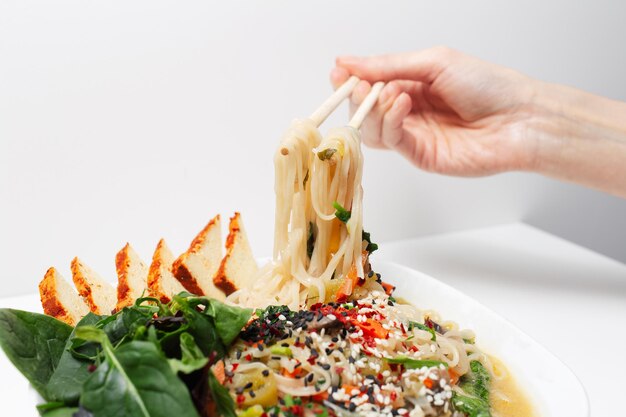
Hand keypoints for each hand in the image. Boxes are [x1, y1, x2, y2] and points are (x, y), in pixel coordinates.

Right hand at [331, 47, 539, 175]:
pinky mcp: (420, 156)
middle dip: (358, 96)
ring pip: (372, 129)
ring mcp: (413, 136)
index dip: (351, 80)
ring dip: (373, 110)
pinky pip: (392, 141)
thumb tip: (348, 62)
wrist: (519, 118)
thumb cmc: (486, 85)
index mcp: (411, 85)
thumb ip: (390, 65)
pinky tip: (404, 103)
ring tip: (391, 93)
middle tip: (361, 86)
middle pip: (364, 110)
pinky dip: (390, 121)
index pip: (369, 85)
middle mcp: (408, 112)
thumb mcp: (434, 62)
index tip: (338, 71)